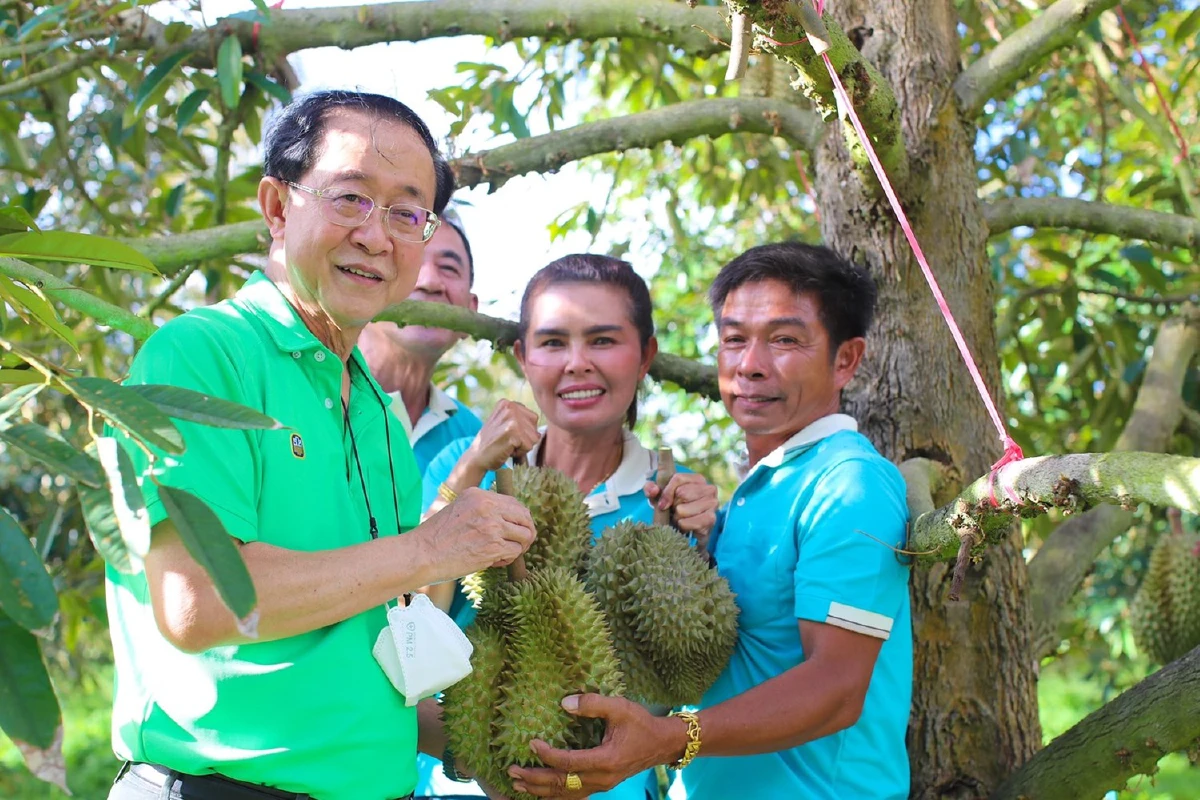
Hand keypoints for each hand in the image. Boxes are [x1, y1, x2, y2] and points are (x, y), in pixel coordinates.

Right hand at [415, 487, 535, 580]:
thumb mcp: (458, 509)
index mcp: (478, 495)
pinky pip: (515, 552)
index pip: (514, 503)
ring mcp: (492, 526)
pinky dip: (508, 560)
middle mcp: (488, 506)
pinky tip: (495, 562)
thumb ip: (481, 509)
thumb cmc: (435, 537)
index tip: (517, 529)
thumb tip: (507, 518)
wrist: (421, 554)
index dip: (520, 518)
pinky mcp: (493, 546)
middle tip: (520, 544)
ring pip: (524, 536)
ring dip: (518, 547)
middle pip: (525, 517)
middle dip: (526, 532)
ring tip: (503, 554)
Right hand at [465, 400, 540, 473]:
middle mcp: (510, 407)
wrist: (476, 457)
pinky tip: (505, 450)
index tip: (507, 434)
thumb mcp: (504, 423)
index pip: (533, 418)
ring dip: (522, 446)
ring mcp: (511, 418)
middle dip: (524, 439)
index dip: (524, 431)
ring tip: (506, 445)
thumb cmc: (492, 443)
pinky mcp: (512, 432)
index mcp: (507, 403)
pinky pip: (528, 446)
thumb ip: (520, 418)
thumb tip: (540, 425)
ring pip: (533, 438)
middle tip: (506, 441)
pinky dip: (519, 452)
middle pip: (534, 428)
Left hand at [507, 694, 685, 797]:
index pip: (569, 763)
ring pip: (566, 794)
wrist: (661, 744)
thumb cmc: (641, 724)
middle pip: (562, 784)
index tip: (532, 743)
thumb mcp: (620, 707)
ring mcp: (602, 785)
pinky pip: (575, 795)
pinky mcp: (601, 786)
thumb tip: (564, 703)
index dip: (548, 755)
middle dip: (534, 778)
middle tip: (512, 770)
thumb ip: (593, 703)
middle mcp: (602, 778)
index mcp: (605, 760)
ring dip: (540, 790)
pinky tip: (541, 793)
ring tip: (518, 784)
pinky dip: (555, 795)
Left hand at [644, 473, 717, 547]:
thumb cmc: (673, 508)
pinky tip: (686, 525)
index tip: (662, 504)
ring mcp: (712, 504)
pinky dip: (683, 526)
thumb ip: (651, 488)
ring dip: (677, 517)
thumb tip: (654, 490)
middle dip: (674, 505)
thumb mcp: (659, 496)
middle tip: (676, 511)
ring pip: (683, 509)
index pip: (678, 478)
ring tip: (681, 518)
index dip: (667, 492)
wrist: (686, 529)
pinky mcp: (711, 519)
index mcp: (698, 479)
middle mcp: (709, 489)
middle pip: (681, 493)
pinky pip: (688, 522)